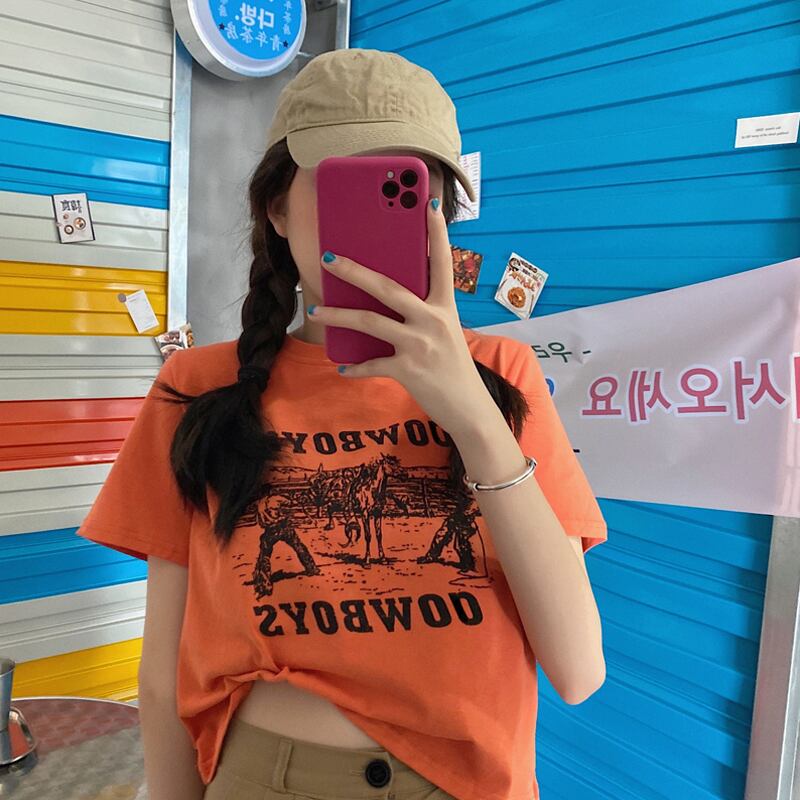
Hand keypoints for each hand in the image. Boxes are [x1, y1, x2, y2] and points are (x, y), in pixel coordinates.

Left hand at [308, 196, 491, 437]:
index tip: (428, 204)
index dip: (436, 233)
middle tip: (329, 257)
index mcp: (446, 307)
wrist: (469, 409)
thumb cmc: (454, 369)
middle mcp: (433, 321)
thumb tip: (387, 301)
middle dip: (354, 271)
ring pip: (370, 322)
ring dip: (337, 316)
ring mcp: (420, 345)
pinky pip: (372, 364)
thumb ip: (423, 315)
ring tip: (314, 311)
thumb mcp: (446, 334)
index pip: (442, 262)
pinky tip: (342, 367)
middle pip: (388, 287)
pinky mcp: (409, 370)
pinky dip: (354, 367)